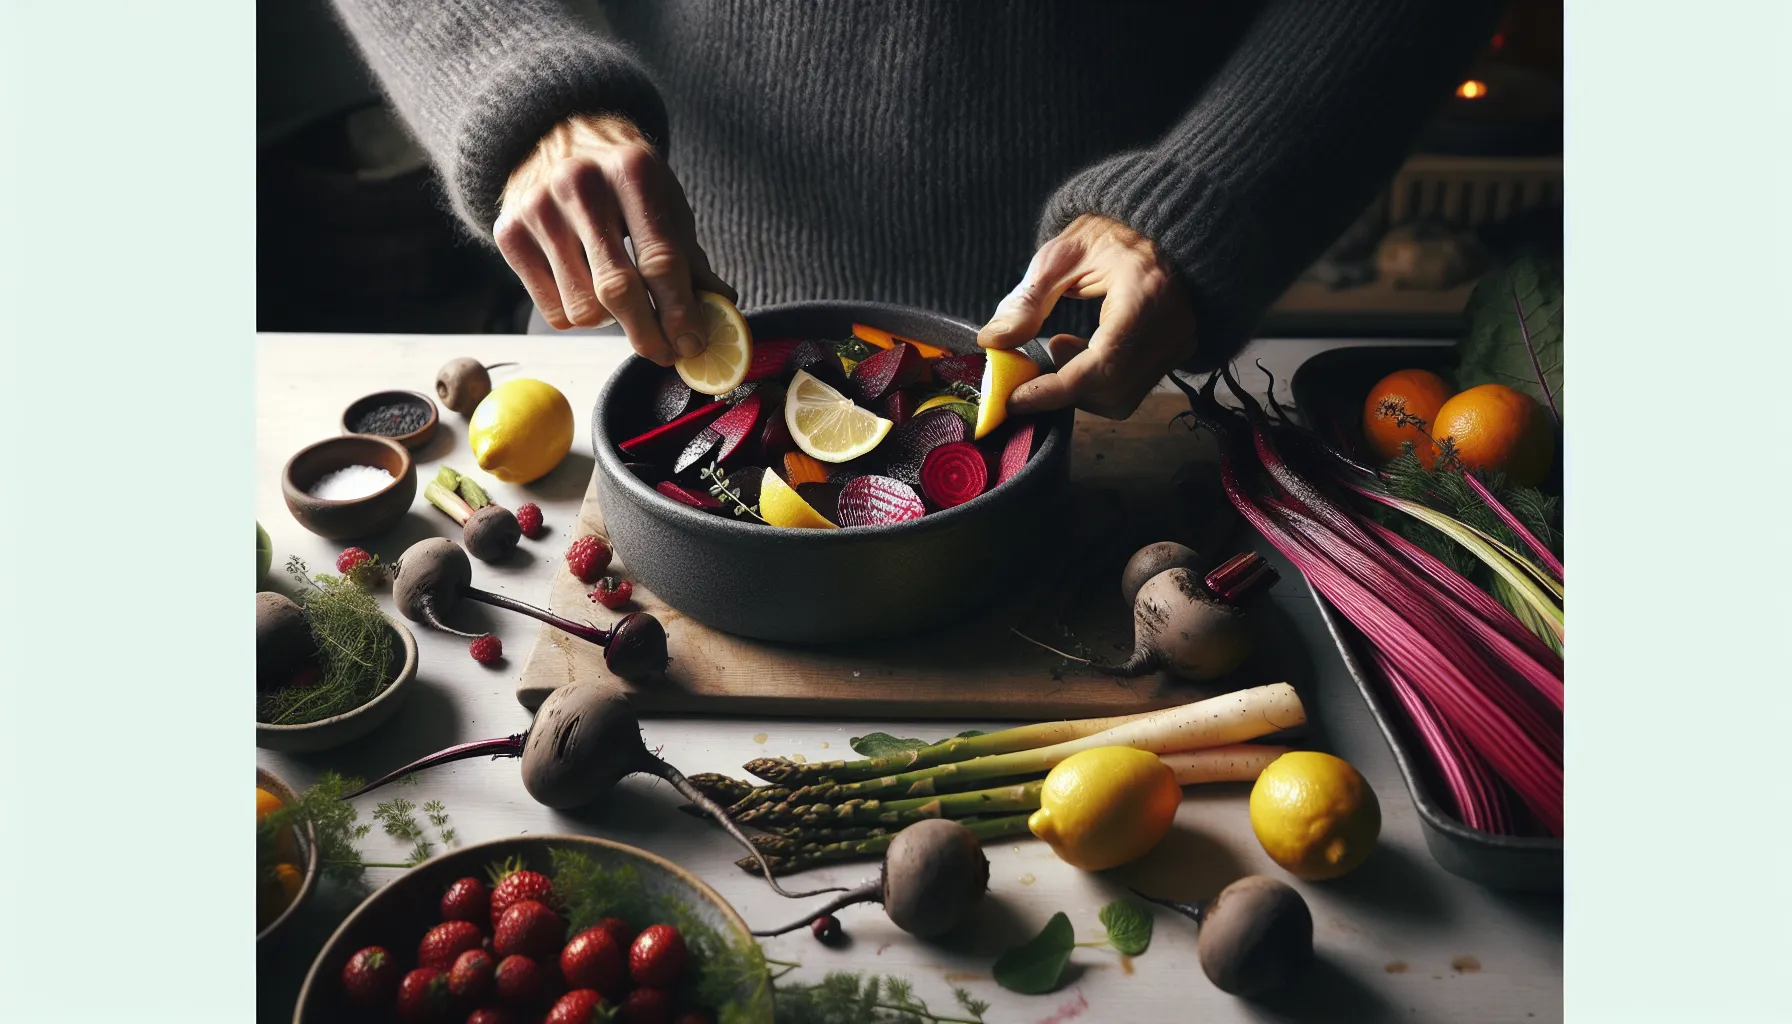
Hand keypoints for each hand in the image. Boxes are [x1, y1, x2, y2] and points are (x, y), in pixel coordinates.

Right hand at [494, 115, 734, 364]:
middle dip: (648, 334)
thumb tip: (722, 308)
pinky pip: (553, 311)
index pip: (661, 260)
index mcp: (632, 171)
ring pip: (582, 309)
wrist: (555, 136)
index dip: (681, 312)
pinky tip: (586, 289)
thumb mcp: (664, 200)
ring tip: (621, 304)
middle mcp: (580, 184)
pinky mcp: (509, 232)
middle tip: (665, 354)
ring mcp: (539, 208)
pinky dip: (577, 316)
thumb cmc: (622, 178)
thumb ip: (691, 256)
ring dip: (610, 323)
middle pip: (617, 290)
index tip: (693, 344)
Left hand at [977, 214, 1197, 418]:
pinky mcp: (1178, 351)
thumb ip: (1026, 301)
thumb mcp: (1061, 256)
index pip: (1102, 364)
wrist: (1155, 225)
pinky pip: (1133, 387)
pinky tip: (1085, 349)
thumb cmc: (1107, 232)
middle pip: (1112, 390)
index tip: (1015, 398)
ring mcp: (1179, 342)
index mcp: (1146, 294)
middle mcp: (1172, 326)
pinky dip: (1099, 382)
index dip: (1055, 390)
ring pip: (1123, 398)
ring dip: (1081, 387)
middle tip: (1039, 360)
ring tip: (1061, 346)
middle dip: (1064, 388)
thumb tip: (992, 341)